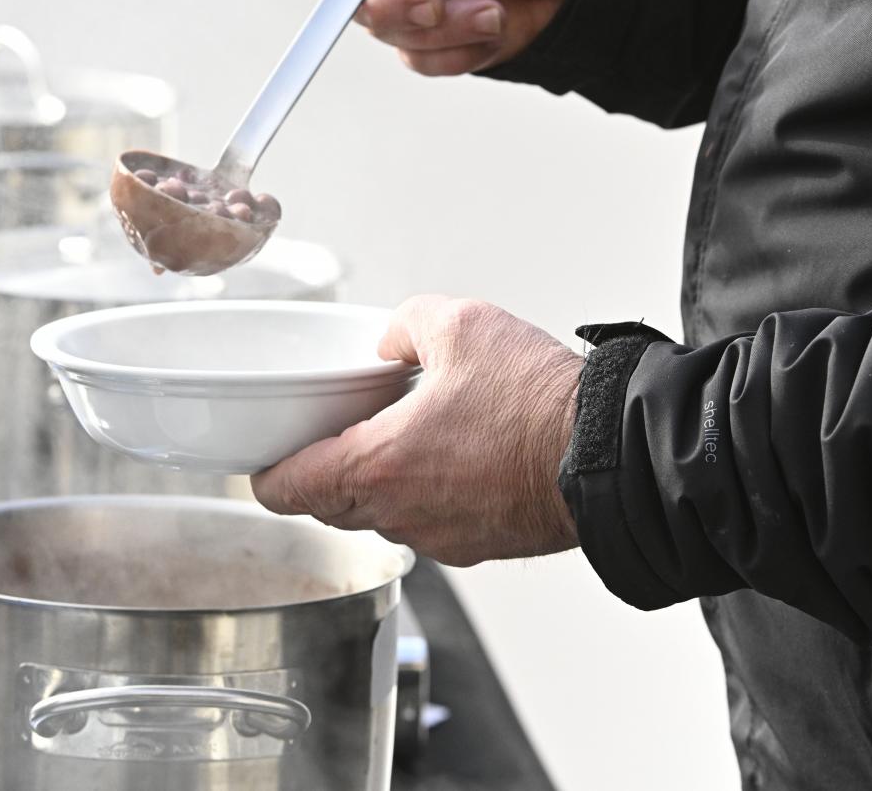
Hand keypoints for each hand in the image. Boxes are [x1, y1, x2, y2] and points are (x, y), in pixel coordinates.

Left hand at [252, 296, 583, 564]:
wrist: (608, 454)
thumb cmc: (537, 401)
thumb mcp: (461, 324)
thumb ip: (407, 325)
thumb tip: (394, 340)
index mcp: (378, 466)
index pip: (287, 490)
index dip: (266, 475)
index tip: (264, 462)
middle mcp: (402, 514)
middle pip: (331, 507)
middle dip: (324, 474)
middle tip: (334, 438)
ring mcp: (442, 537)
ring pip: (385, 518)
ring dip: (381, 486)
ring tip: (405, 439)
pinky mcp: (481, 546)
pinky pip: (433, 525)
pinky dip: (430, 497)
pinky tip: (457, 460)